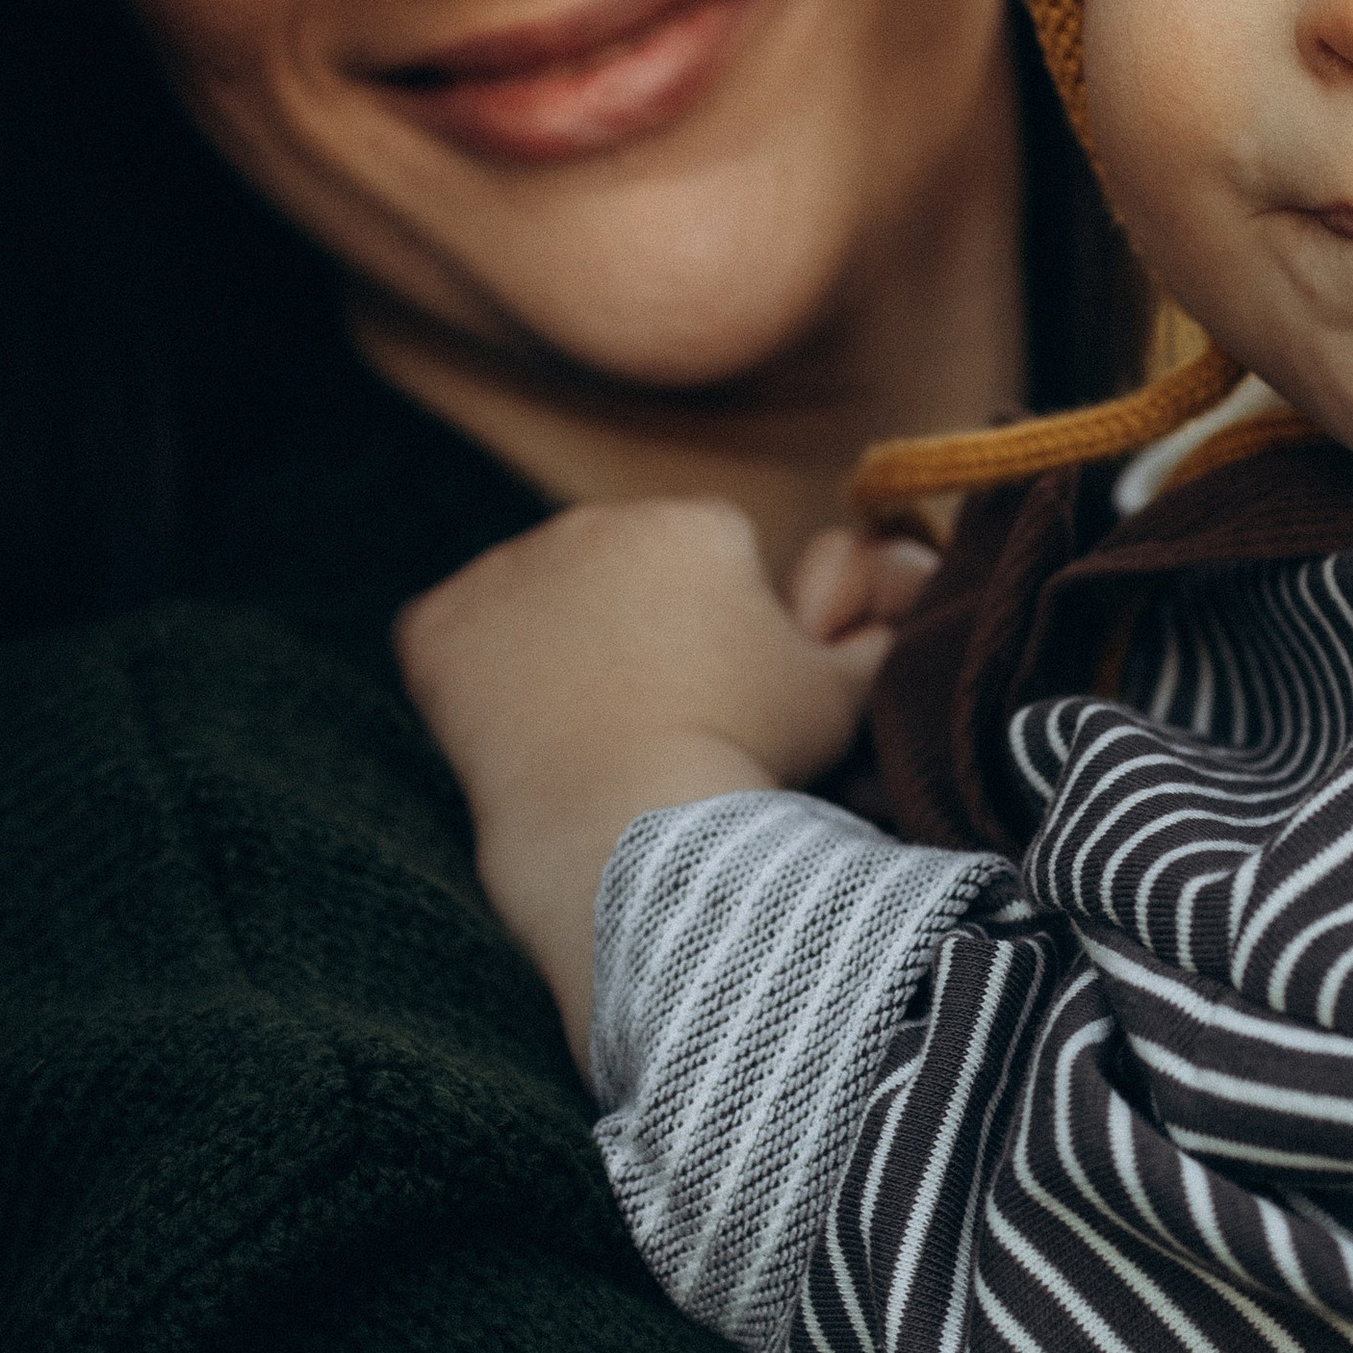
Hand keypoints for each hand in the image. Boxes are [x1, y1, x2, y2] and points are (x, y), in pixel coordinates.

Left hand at [394, 500, 921, 1063]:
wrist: (632, 830)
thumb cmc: (746, 764)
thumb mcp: (842, 696)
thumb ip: (879, 635)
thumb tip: (916, 591)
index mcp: (694, 522)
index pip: (702, 560)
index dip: (712, 634)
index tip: (711, 701)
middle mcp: (590, 522)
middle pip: (612, 573)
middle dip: (627, 631)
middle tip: (646, 725)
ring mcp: (505, 571)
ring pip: (533, 604)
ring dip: (549, 652)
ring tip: (583, 738)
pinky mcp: (436, 626)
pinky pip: (448, 640)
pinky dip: (467, 681)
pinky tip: (508, 736)